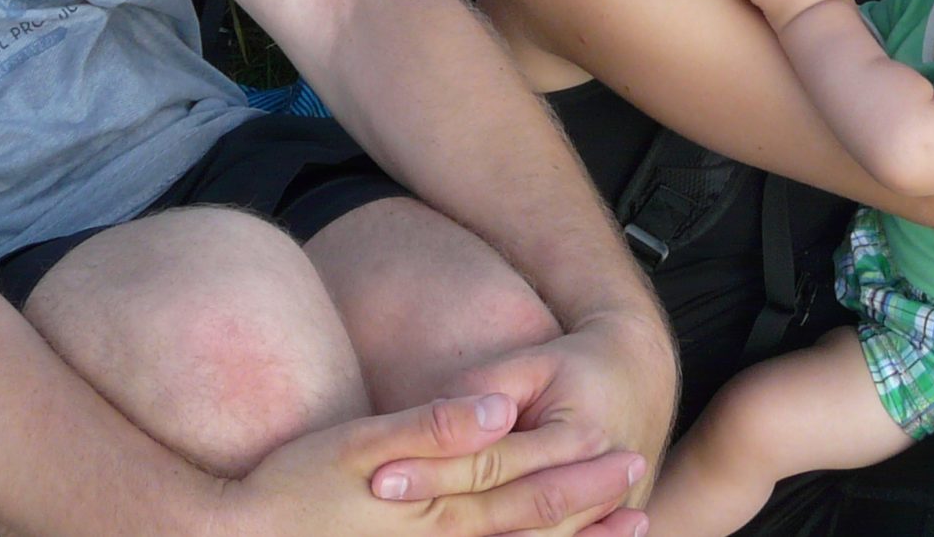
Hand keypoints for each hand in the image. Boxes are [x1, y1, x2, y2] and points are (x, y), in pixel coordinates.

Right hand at [225, 391, 647, 536]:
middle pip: (531, 532)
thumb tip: (501, 410)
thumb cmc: (291, 488)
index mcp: (436, 513)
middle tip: (643, 495)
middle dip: (590, 515)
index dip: (577, 475)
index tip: (625, 458)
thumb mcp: (358, 444)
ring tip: (624, 534)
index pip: (522, 488)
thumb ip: (433, 428)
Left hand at [372, 316, 675, 536]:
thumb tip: (432, 413)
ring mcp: (603, 510)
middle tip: (381, 500)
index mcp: (578, 432)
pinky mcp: (599, 525)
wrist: (639, 379)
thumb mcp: (535, 362)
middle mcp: (593, 477)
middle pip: (507, 510)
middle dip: (443, 511)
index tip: (380, 472)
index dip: (436, 469)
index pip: (491, 463)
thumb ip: (485, 387)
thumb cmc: (575, 367)